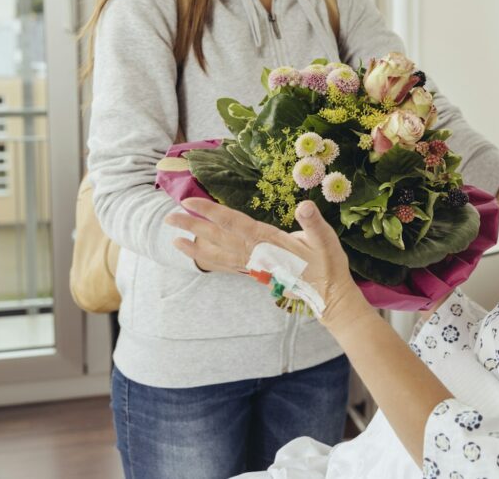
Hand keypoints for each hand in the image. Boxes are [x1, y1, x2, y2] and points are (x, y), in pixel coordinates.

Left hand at [165, 199, 372, 326]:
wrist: (328, 296)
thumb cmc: (329, 266)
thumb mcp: (327, 242)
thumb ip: (314, 224)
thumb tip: (304, 206)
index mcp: (270, 242)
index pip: (235, 224)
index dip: (212, 212)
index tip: (190, 202)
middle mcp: (257, 254)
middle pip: (219, 238)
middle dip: (194, 227)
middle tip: (169, 217)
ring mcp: (255, 264)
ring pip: (219, 254)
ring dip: (195, 245)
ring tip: (174, 239)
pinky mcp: (257, 271)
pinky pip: (226, 265)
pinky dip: (209, 259)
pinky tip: (198, 255)